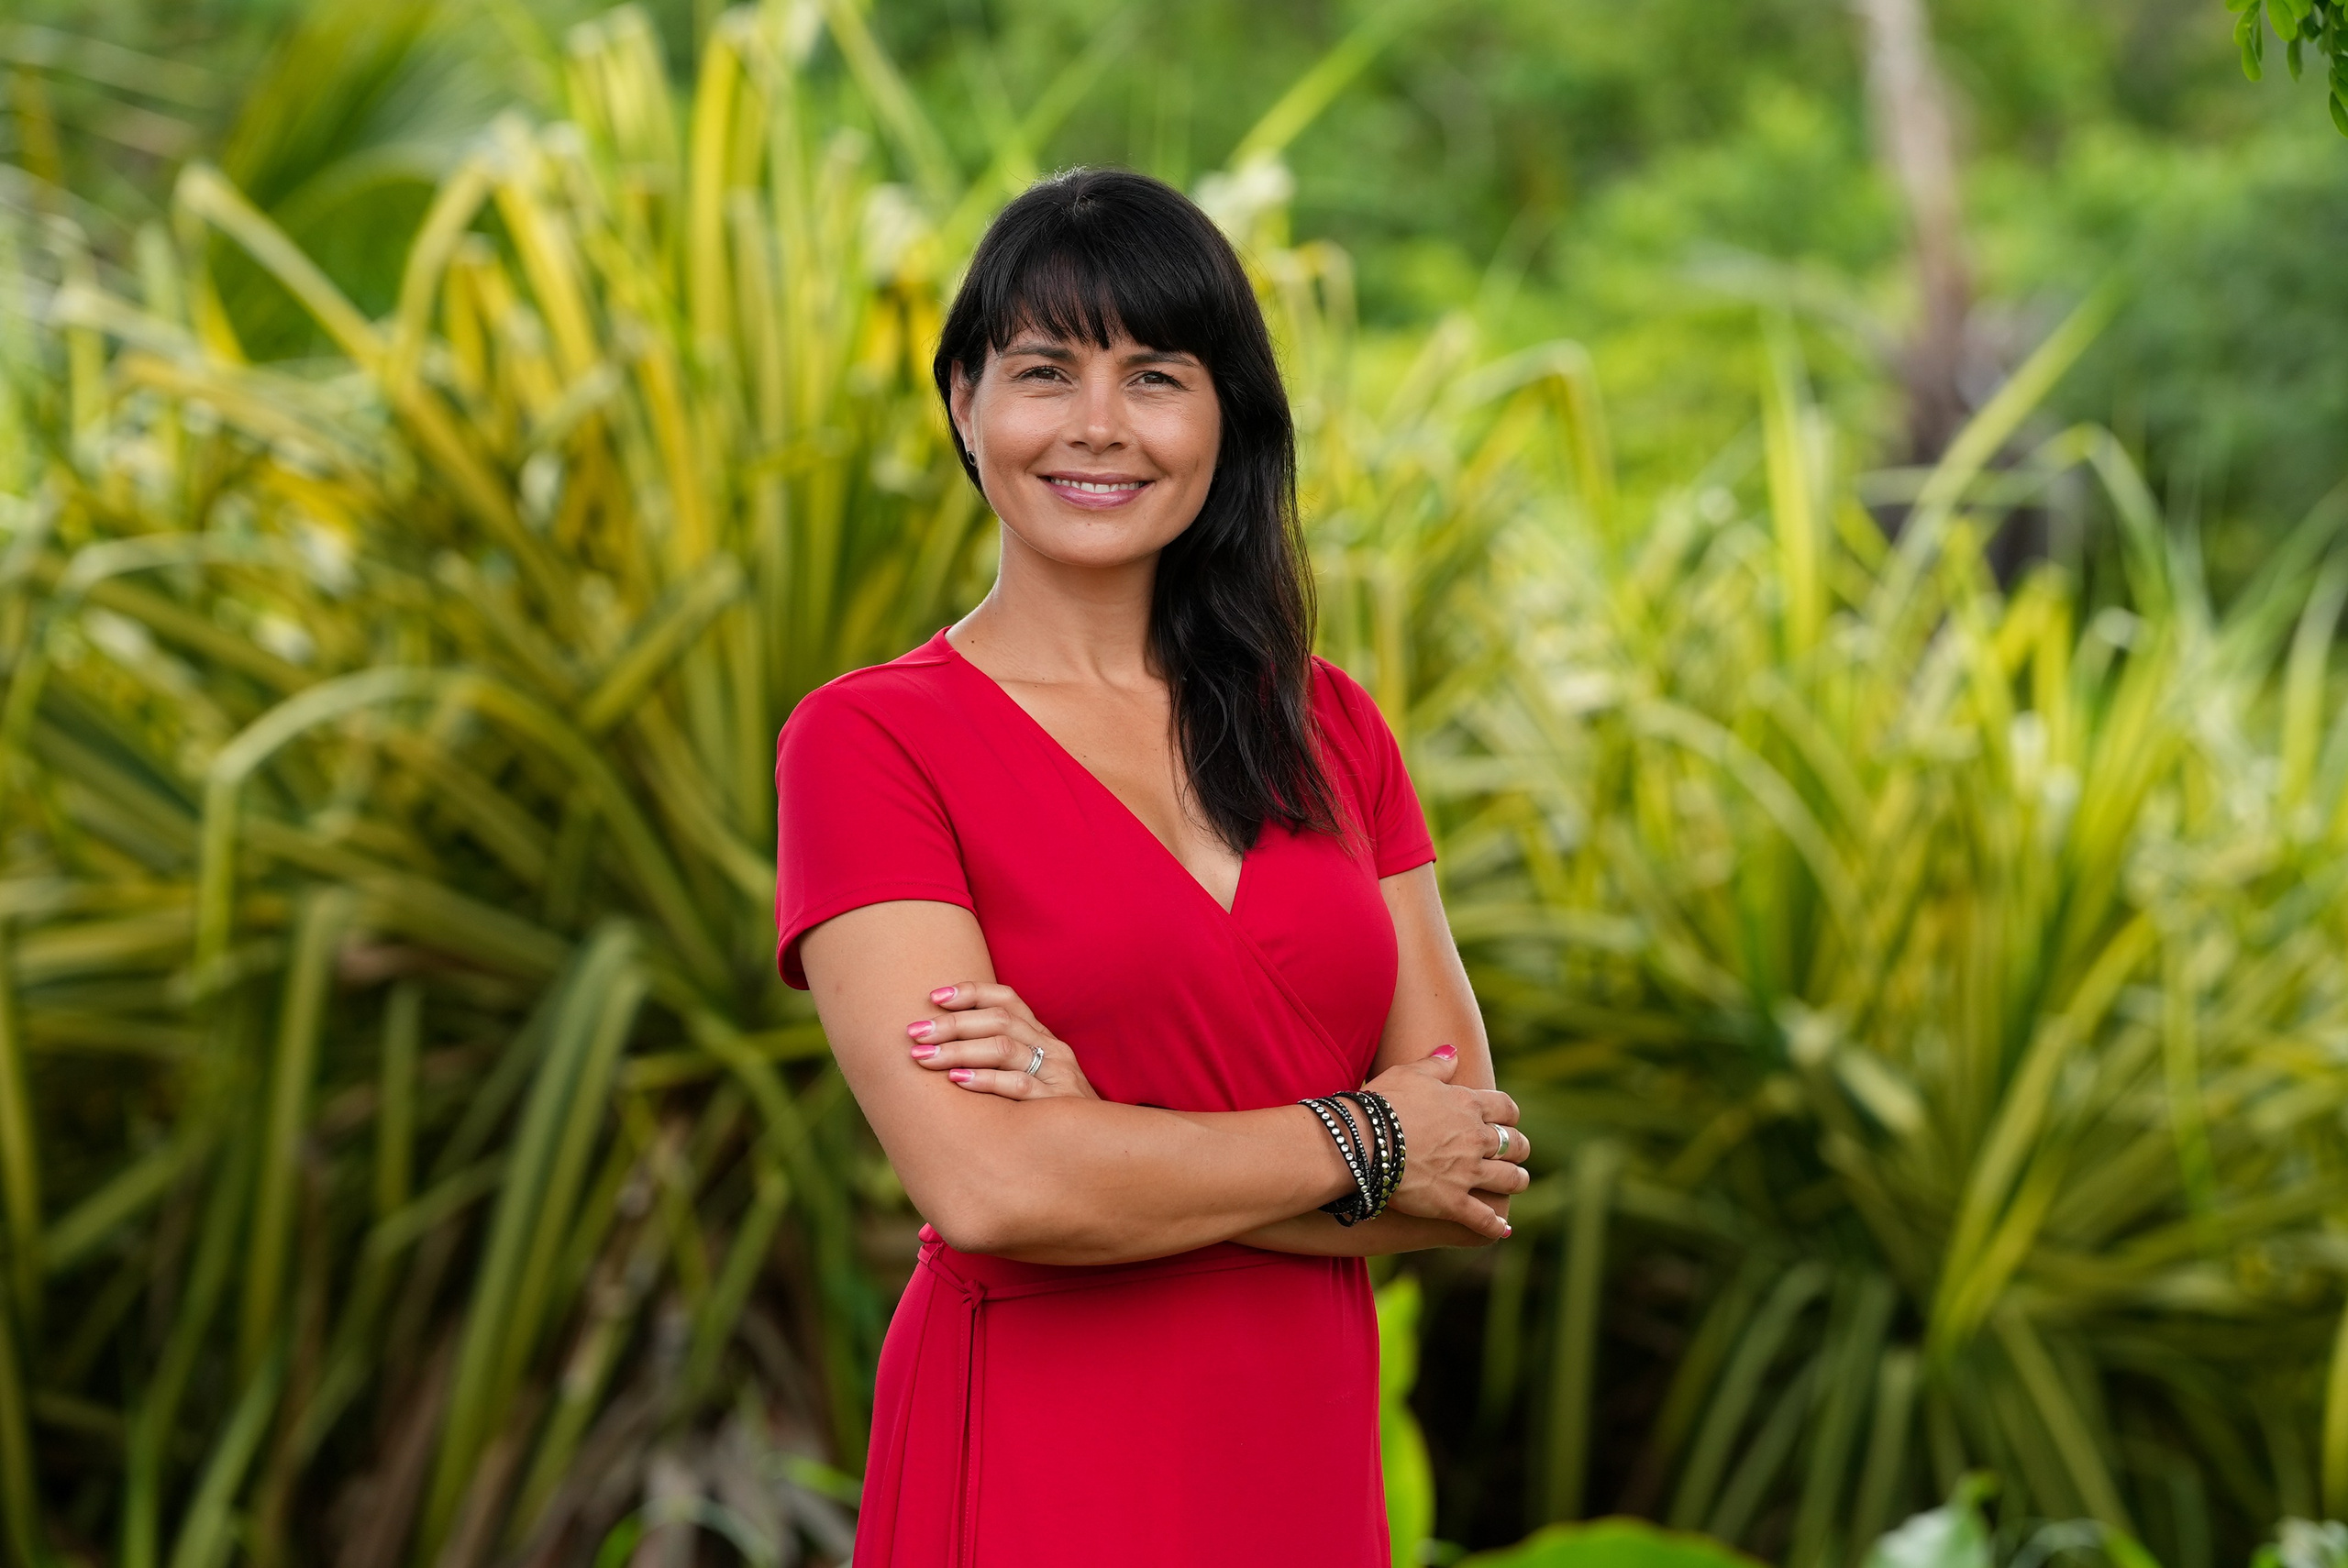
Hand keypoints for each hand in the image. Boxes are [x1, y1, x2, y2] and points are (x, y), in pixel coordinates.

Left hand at [905, 982, 1098, 1100]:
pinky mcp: (1059, 1103)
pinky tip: (956, 1081)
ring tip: (923, 1057)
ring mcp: (1057, 1073)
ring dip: (958, 1049)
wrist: (1099, 1147)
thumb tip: (940, 1046)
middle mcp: (1051, 1047)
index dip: (970, 992)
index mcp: (1042, 1035)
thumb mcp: (1031, 1075)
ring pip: (1003, 1048)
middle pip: (998, 1020)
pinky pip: (1019, 1086)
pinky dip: (985, 1081)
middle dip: (951, 1024)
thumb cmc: (1051, 1111)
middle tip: (913, 1033)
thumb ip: (998, 1057)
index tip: (932, 997)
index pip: (1006, 999)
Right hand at [1362, 1045, 1529, 1239]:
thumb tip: (1453, 1050)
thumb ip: (1436, 1064)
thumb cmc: (1383, 1103)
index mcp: (1467, 1106)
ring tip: (1518, 1183)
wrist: (1364, 1141)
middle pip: (1514, 1144)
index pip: (1505, 1109)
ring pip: (1509, 1179)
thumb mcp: (1409, 1073)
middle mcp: (1475, 1139)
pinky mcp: (1453, 1202)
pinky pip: (1482, 1218)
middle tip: (1517, 1153)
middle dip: (1519, 1148)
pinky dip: (1494, 1224)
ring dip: (1517, 1181)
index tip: (1508, 1120)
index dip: (1510, 1115)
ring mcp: (1467, 1172)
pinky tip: (1502, 1228)